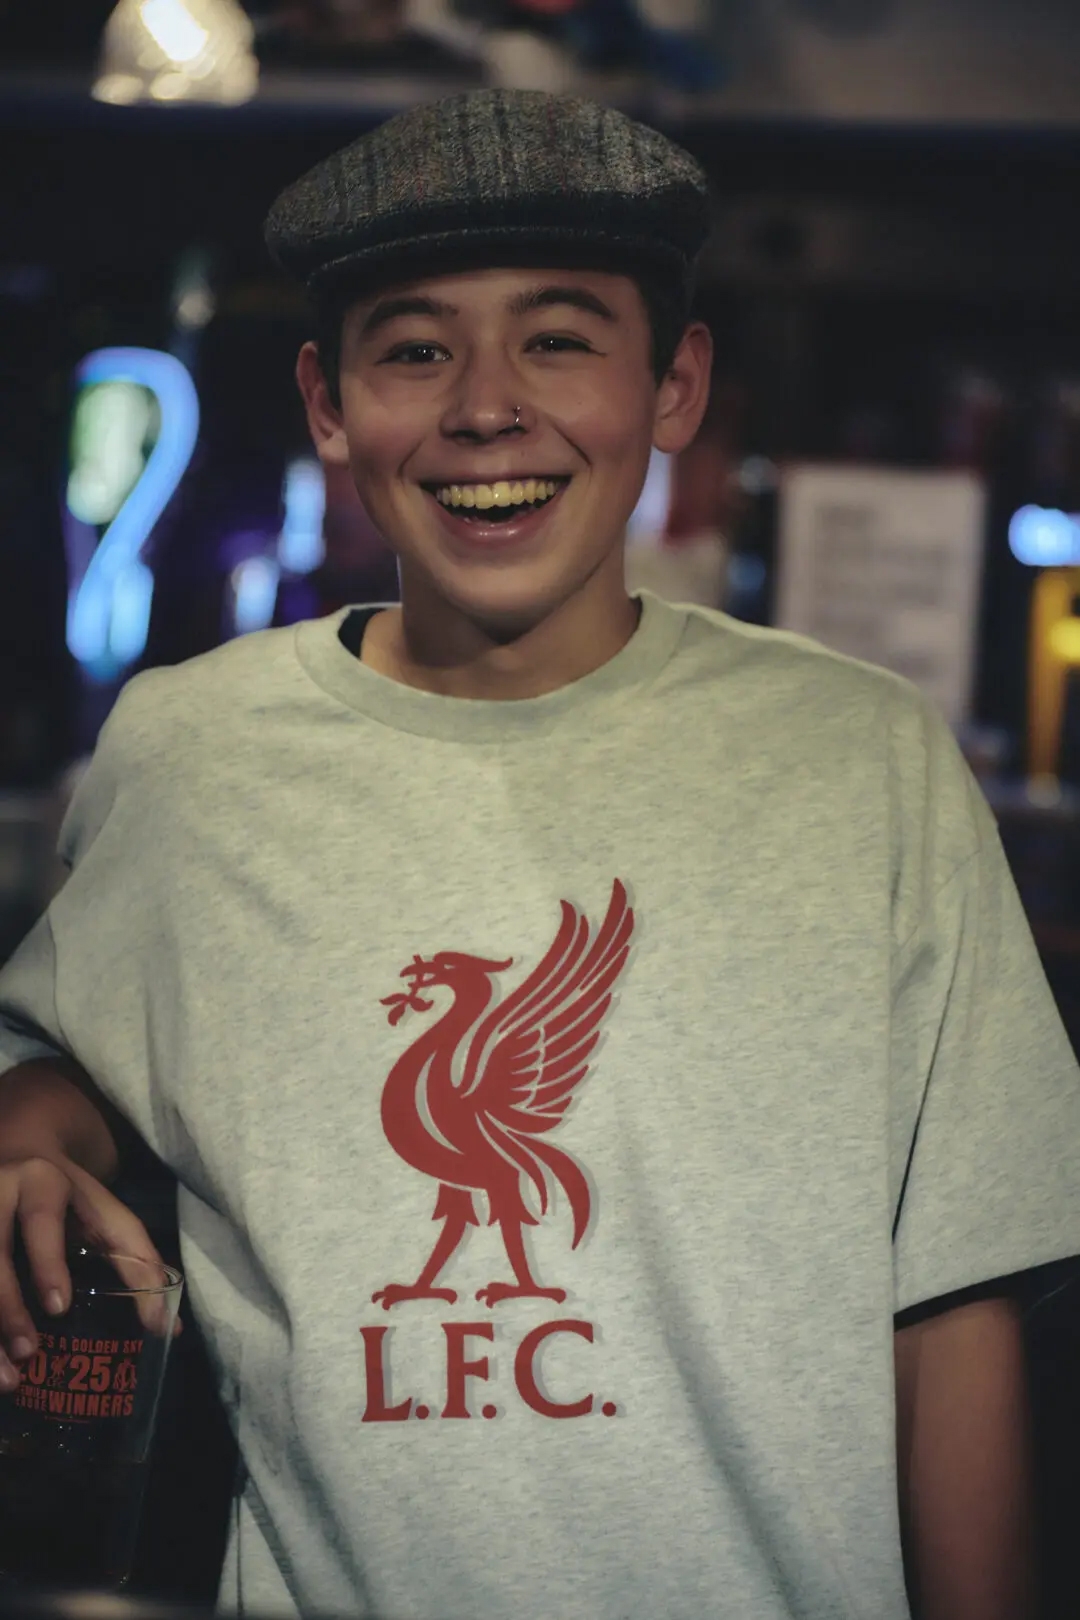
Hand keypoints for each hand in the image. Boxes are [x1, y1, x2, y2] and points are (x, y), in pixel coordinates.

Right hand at [0, 1155, 178, 1392]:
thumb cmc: (72, 1197)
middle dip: (8, 1306)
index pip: (41, 1219)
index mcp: (41, 1180)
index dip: (48, 1262)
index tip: (58, 1308)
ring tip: (8, 1377)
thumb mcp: (107, 1216)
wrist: (20, 1148)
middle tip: (29, 1353)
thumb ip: (138, 1262)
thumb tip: (167, 1327)